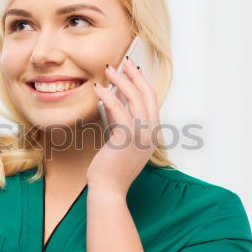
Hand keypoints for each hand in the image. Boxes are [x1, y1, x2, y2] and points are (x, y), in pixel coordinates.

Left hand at [88, 55, 160, 194]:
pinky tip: (98, 89)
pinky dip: (108, 96)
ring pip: (135, 99)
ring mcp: (142, 135)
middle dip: (135, 75)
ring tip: (109, 69)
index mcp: (153, 132)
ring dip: (121, 80)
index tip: (131, 68)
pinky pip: (119, 110)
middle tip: (123, 61)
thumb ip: (121, 117)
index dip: (141, 82)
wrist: (109, 189)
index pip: (151, 100)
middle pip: (147, 95)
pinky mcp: (127, 138)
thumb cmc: (111, 167)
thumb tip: (116, 94)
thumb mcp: (120, 137)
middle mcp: (152, 132)